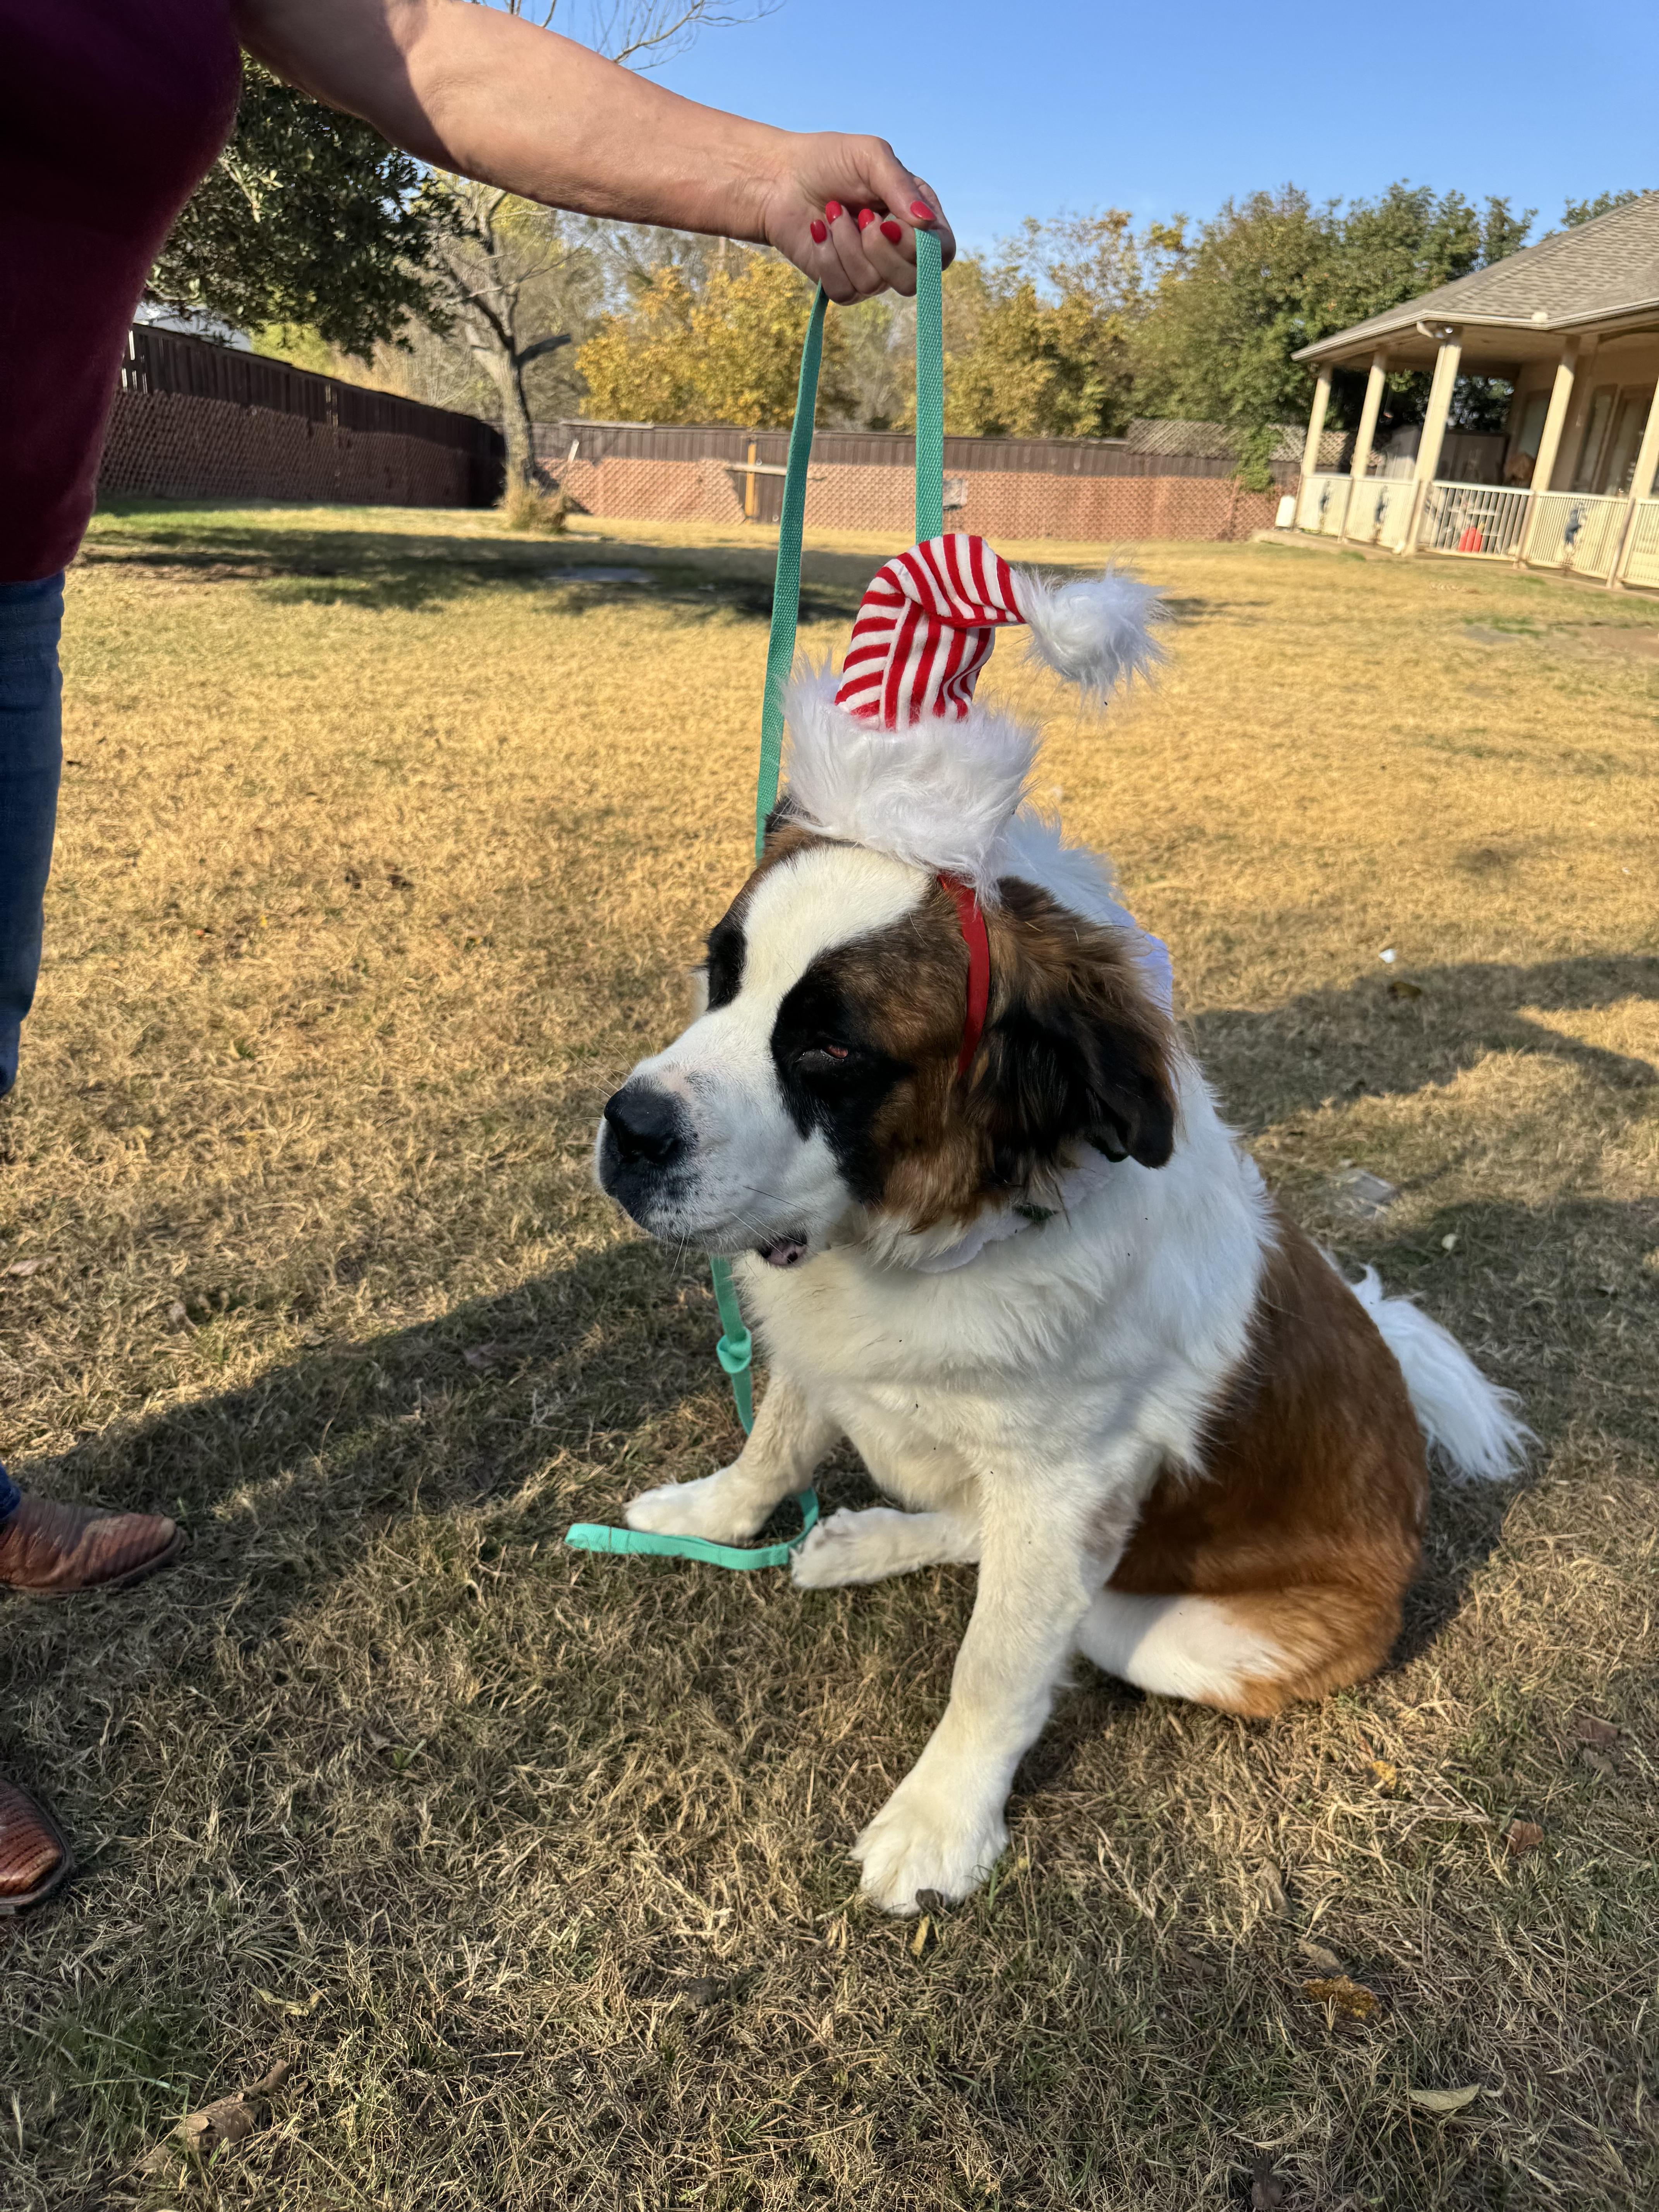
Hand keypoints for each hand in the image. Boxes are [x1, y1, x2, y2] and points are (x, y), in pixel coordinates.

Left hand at [757, 134, 954, 302]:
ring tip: (832, 213)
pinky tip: (818, 232)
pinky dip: (827, 259)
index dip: (922, 247)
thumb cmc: (829, 161)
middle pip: (912, 281)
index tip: (891, 221)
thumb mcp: (870, 157)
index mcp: (917, 218)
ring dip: (847, 245)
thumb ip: (900, 185)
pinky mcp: (841, 285)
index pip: (941, 252)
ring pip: (874, 285)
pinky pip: (844, 291)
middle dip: (882, 251)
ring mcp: (871, 272)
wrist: (780, 178)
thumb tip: (925, 221)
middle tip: (862, 215)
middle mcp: (898, 251)